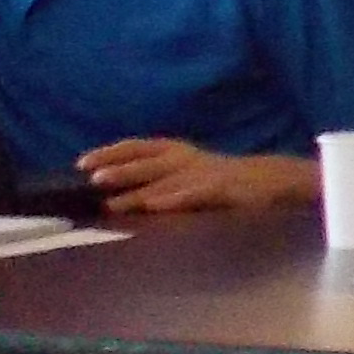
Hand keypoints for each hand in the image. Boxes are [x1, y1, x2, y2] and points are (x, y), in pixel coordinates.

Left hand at [76, 138, 314, 214]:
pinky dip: (173, 199)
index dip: (110, 153)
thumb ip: (155, 179)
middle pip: (147, 161)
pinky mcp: (221, 189)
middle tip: (92, 178)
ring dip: (139, 189)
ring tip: (115, 201)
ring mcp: (204, 173)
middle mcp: (186, 158)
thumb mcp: (185, 173)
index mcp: (176, 151)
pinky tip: (156, 207)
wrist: (272, 181)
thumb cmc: (221, 181)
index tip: (82, 163)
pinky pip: (194, 194)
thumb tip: (114, 191)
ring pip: (165, 180)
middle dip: (119, 169)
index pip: (137, 147)